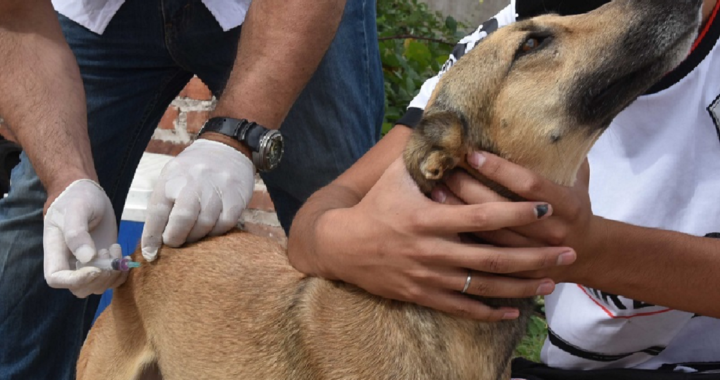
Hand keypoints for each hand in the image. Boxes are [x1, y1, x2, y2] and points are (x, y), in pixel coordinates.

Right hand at [43, 179, 125, 297]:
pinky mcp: (103, 262)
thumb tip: (86, 258)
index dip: (75, 280)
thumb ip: (77, 233)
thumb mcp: (76, 210)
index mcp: (55, 251)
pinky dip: (122, 274)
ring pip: (98, 287)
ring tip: (115, 248)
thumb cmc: (77, 198)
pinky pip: (112, 280)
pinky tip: (126, 258)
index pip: (56, 279)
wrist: (88, 194)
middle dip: (99, 277)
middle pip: (80, 288)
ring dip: (112, 274)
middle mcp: (69, 263)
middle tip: (107, 252)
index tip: (95, 268)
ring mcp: (87, 264)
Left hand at [141, 139, 254, 260]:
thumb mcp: (172, 178)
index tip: (150, 253)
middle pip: (183, 219)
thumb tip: (153, 243)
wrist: (225, 149)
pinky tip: (211, 227)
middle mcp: (194, 181)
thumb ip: (163, 206)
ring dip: (197, 236)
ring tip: (193, 234)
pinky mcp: (236, 197)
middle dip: (176, 238)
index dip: (152, 236)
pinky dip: (216, 232)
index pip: (157, 211)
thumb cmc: (193, 171)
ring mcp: (218, 188)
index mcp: (172, 177)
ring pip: (205, 224)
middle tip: (175, 242)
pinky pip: (225, 224)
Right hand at [313, 158, 576, 320]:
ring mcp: (429, 278)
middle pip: (494, 258)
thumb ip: (426, 154)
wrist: (341, 247)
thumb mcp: (396, 175)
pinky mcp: (423, 295)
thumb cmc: (374, 206)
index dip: (515, 211)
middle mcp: (432, 251)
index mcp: (429, 219)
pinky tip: (515, 309)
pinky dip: (490, 312)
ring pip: (484, 287)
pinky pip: (462, 308)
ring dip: (522, 286)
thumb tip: (448, 122)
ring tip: (553, 282)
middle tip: (568, 251)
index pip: (481, 216)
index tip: (545, 207)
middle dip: (536, 256)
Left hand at [438, 152, 604, 281]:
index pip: (528, 185)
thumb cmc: (575, 205)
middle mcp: (552, 231)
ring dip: (460, 212)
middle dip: (470, 188)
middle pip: (501, 210)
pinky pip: (486, 254)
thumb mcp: (578, 178)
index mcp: (567, 205)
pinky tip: (442, 221)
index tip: (473, 154)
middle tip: (446, 171)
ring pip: (489, 234)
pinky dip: (463, 237)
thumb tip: (546, 119)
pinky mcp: (519, 270)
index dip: (500, 170)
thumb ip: (563, 153)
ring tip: (436, 191)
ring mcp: (535, 254)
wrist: (587, 253)